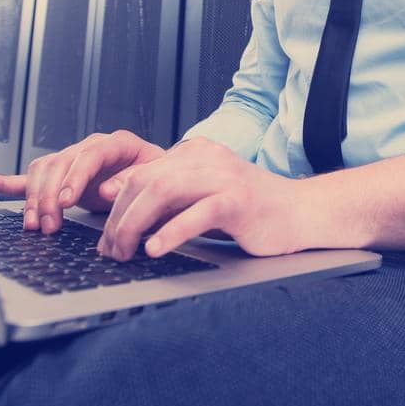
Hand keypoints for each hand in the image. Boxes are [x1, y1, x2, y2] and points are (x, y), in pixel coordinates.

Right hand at [0, 130, 164, 233]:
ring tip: (34, 225)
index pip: (90, 154)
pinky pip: (26, 177)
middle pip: (59, 165)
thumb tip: (108, 190)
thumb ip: (134, 181)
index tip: (67, 202)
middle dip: (50, 197)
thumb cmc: (160, 177)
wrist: (158, 176)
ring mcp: (70, 159)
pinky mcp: (58, 176)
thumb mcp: (158, 177)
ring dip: (33, 199)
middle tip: (49, 226)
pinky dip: (1, 181)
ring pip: (41, 172)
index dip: (76, 177)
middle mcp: (89, 146)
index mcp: (117, 143)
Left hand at [96, 136, 306, 260]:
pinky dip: (171, 232)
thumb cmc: (250, 210)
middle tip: (111, 251)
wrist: (301, 212)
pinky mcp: (240, 200)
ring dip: (136, 225)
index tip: (103, 234)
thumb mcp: (202, 197)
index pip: (142, 172)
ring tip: (126, 252)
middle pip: (147, 181)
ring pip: (164, 192)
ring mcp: (225, 176)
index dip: (115, 203)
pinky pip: (198, 213)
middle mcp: (207, 158)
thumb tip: (119, 205)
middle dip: (120, 218)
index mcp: (195, 153)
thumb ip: (169, 197)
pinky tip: (156, 249)